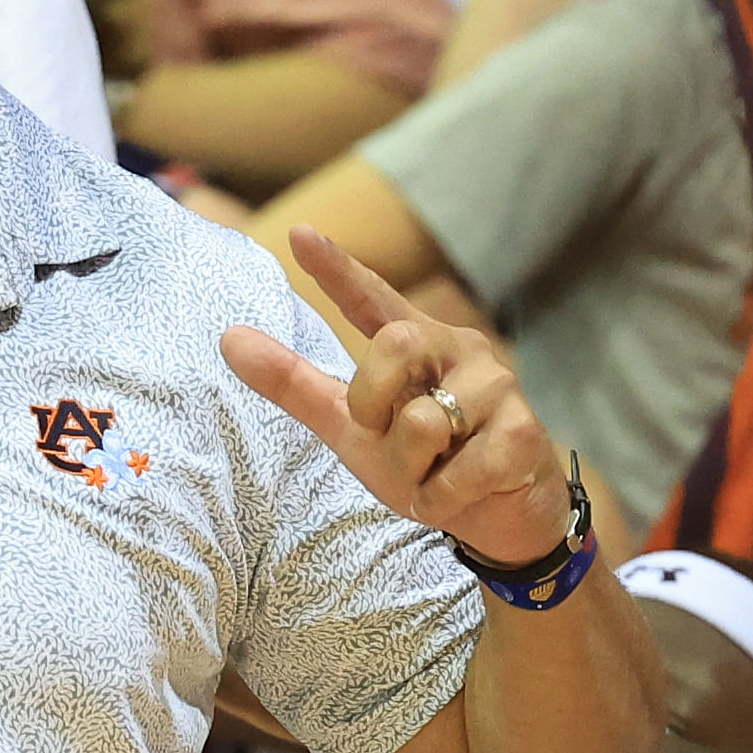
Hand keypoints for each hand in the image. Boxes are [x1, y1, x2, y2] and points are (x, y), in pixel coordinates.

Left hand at [223, 229, 573, 566]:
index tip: (300, 235)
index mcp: (419, 343)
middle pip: (395, 345)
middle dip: (373, 401)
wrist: (502, 517)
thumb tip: (228, 338)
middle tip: (385, 436)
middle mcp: (462, 352)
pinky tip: (457, 495)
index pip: (374, 298)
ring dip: (410, 469)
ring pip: (424, 422)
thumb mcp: (353, 427)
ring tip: (431, 474)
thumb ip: (296, 384)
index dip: (338, 269)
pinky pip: (455, 474)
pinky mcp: (524, 436)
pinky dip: (439, 498)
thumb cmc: (427, 460)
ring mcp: (499, 390)